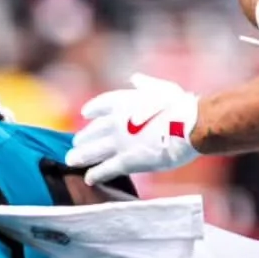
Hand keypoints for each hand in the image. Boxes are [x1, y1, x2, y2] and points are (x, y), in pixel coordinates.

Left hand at [67, 73, 200, 187]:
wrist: (187, 126)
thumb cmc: (179, 106)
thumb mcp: (160, 88)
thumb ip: (145, 85)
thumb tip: (135, 79)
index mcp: (123, 102)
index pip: (101, 105)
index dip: (92, 109)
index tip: (85, 114)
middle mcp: (115, 121)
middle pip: (93, 131)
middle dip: (83, 138)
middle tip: (75, 144)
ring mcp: (118, 142)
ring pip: (92, 151)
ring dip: (81, 157)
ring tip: (71, 161)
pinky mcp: (126, 161)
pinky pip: (106, 169)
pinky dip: (96, 174)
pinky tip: (89, 178)